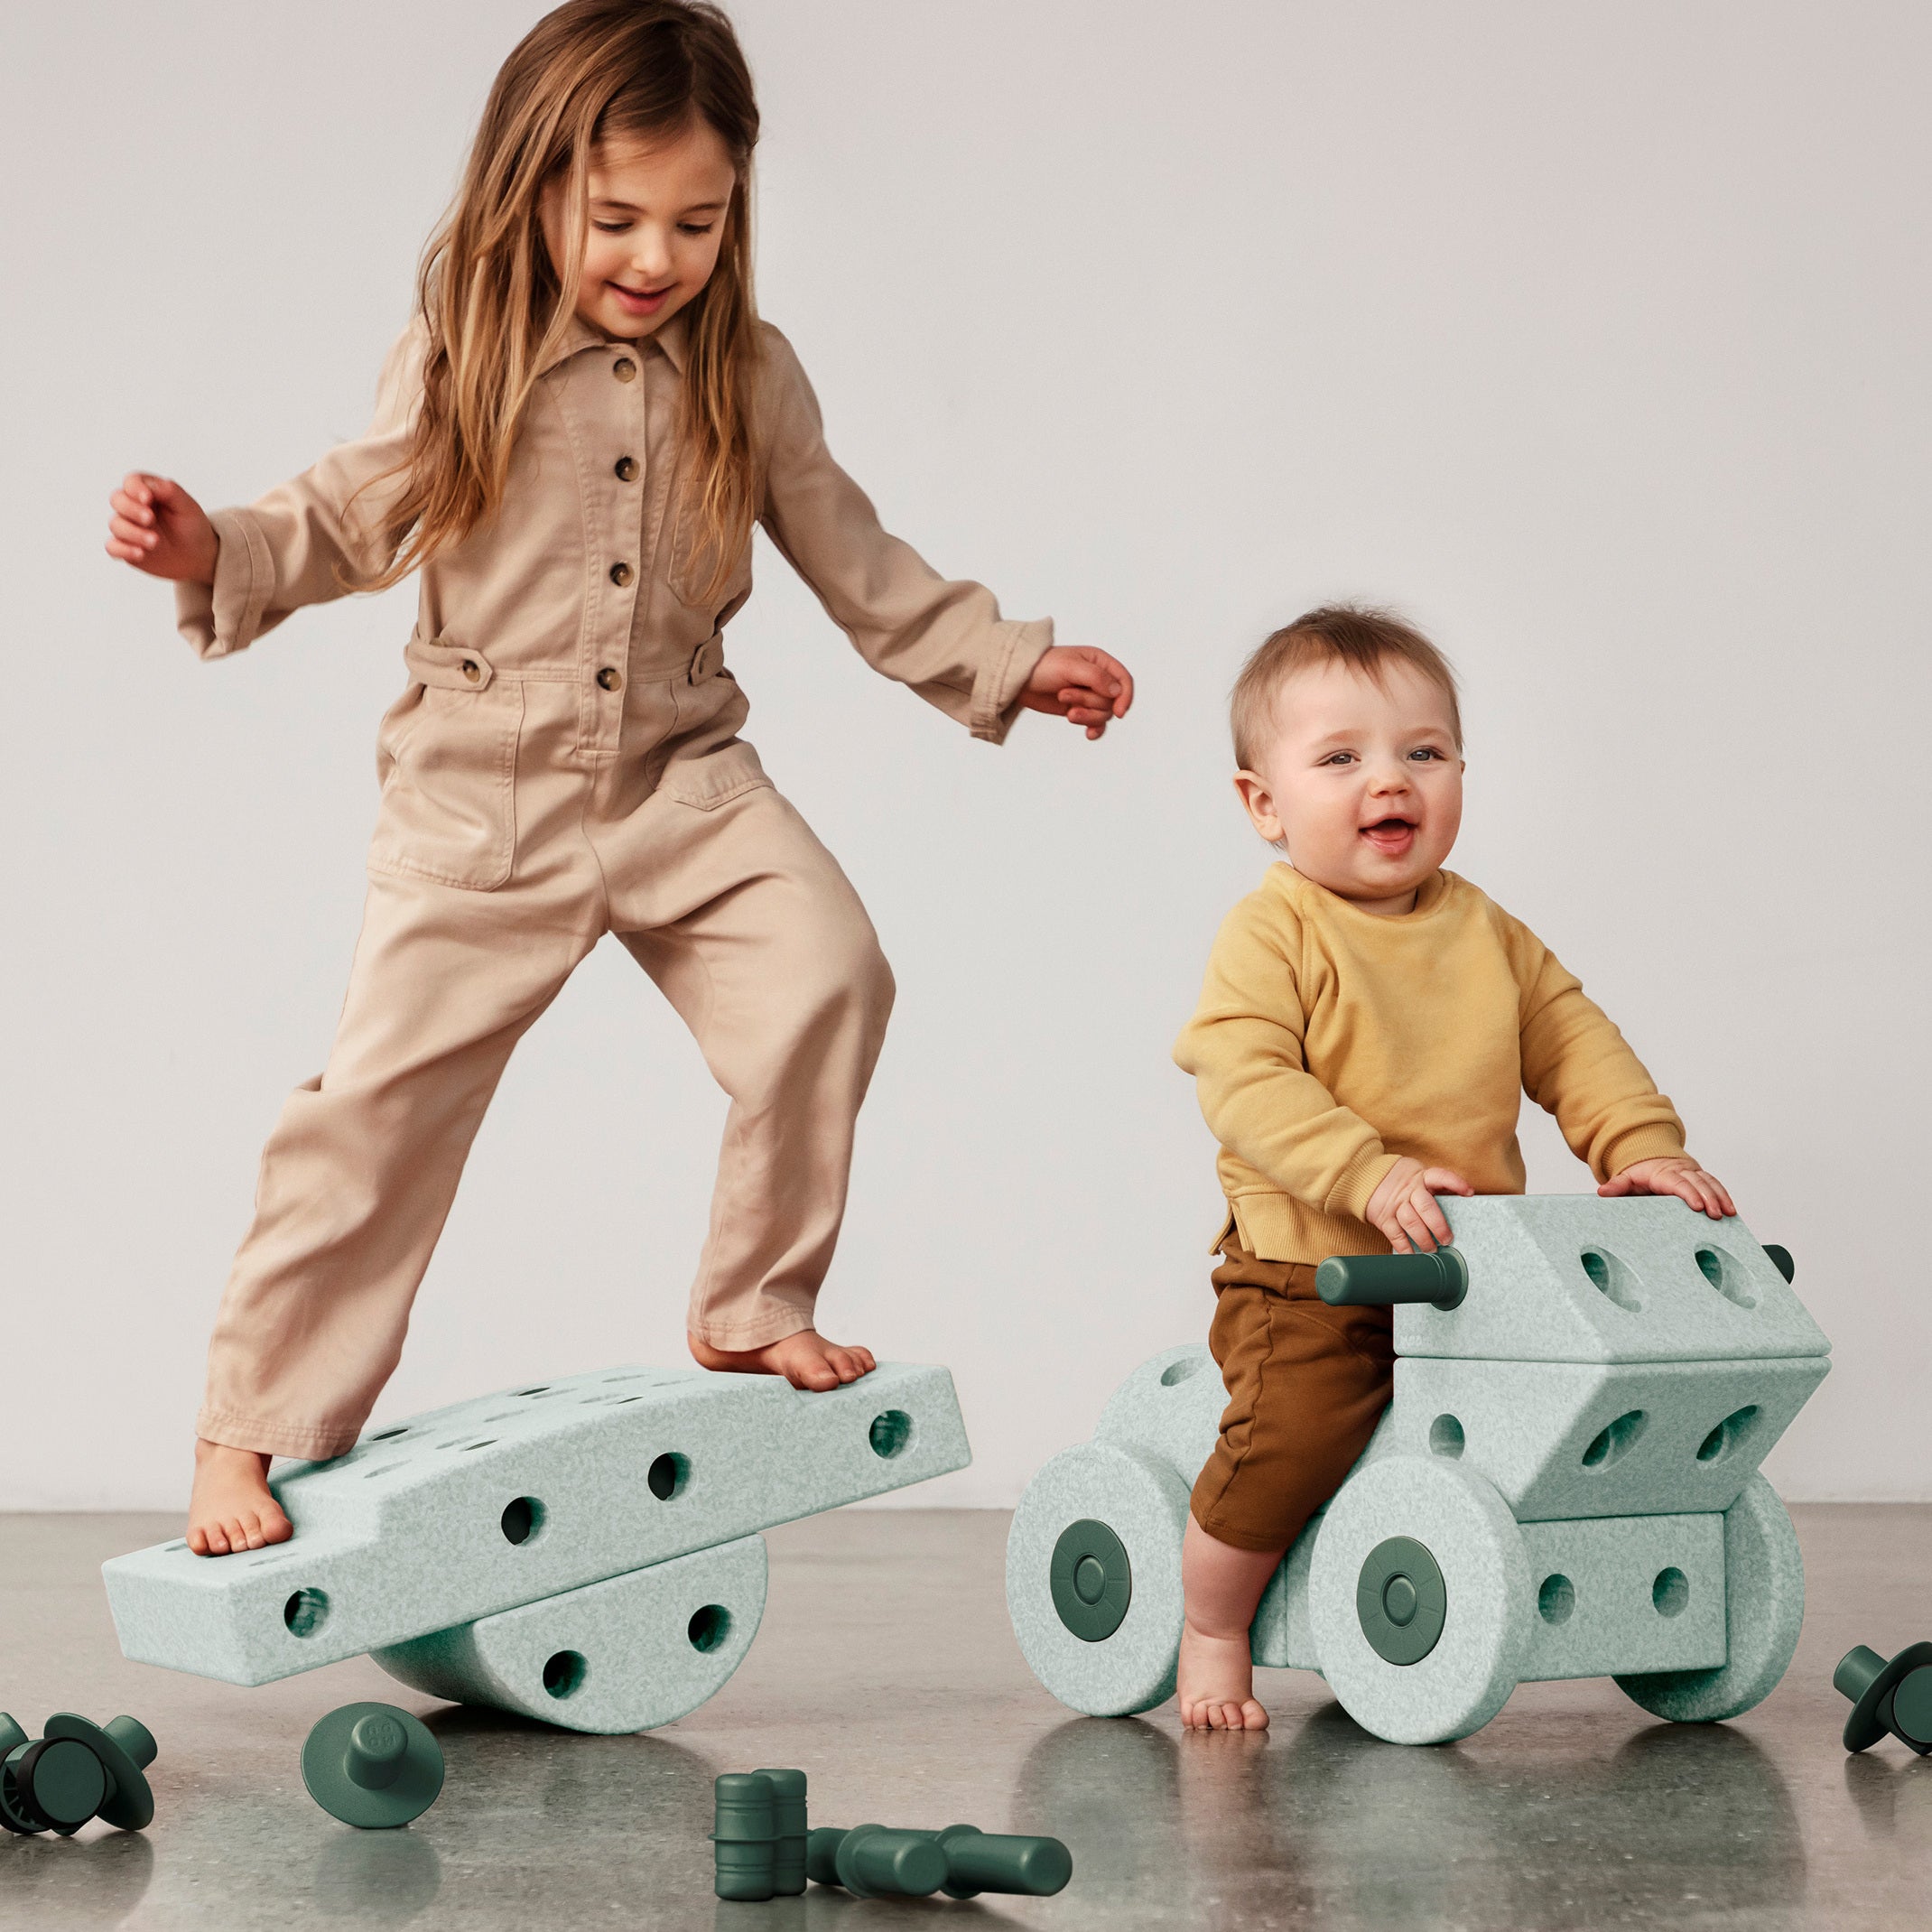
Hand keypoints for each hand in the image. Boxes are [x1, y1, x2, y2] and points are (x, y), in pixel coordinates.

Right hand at [105, 472, 217, 583]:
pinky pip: (113, 547)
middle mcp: (133, 507)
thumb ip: (170, 491)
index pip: (131, 482)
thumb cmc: (192, 526)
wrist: (198, 556)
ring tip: (155, 542)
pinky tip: (140, 554)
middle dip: (131, 509)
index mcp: (147, 492)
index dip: (135, 488)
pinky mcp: (125, 548)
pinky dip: (123, 550)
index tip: (148, 499)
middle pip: (117, 500)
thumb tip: (150, 486)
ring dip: (133, 532)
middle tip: (150, 519)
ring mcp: (128, 527)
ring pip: (116, 524)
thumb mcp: (188, 507)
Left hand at [1019, 645, 1134, 738]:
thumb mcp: (1070, 667)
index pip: (1124, 680)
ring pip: (1103, 714)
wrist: (1018, 680)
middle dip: (1090, 703)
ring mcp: (1088, 695)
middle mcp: (1097, 679)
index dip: (1125, 697)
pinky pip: (1095, 724)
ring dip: (1087, 716)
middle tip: (1064, 695)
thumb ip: (1097, 678)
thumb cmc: (1042, 666)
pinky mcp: (1079, 709)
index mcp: (1099, 661)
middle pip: (1112, 701)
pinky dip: (1094, 729)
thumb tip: (1117, 692)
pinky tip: (1088, 735)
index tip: (1119, 712)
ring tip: (1067, 712)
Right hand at [1364, 1158, 1473, 1253]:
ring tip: (1432, 1249)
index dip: (1455, 1183)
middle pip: (1426, 1207)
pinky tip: (1413, 1255)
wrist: (1367, 1177)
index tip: (1469, 1192)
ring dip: (1423, 1239)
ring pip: (1411, 1223)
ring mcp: (1395, 1205)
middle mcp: (1409, 1190)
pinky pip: (1395, 1235)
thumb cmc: (1401, 1181)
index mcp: (1421, 1177)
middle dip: (1439, 1226)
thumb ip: (1434, 1187)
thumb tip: (1462, 1202)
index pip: (1440, 1177)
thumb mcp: (1418, 1176)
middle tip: (1447, 1239)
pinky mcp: (1383, 1218)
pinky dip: (1405, 1247)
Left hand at [1598, 1156, 1733, 1218]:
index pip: (1678, 1183)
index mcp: (1663, 1173)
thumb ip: (1617, 1186)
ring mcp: (1693, 1173)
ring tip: (1729, 1213)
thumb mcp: (1626, 1178)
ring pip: (1710, 1182)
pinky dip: (1724, 1195)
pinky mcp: (1700, 1177)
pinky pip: (1715, 1184)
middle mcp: (1681, 1171)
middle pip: (1698, 1183)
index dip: (1689, 1194)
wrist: (1649, 1158)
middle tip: (1717, 1215)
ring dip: (1721, 1197)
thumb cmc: (1639, 1173)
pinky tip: (1731, 1209)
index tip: (1697, 1206)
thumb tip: (1603, 1192)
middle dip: (1709, 1198)